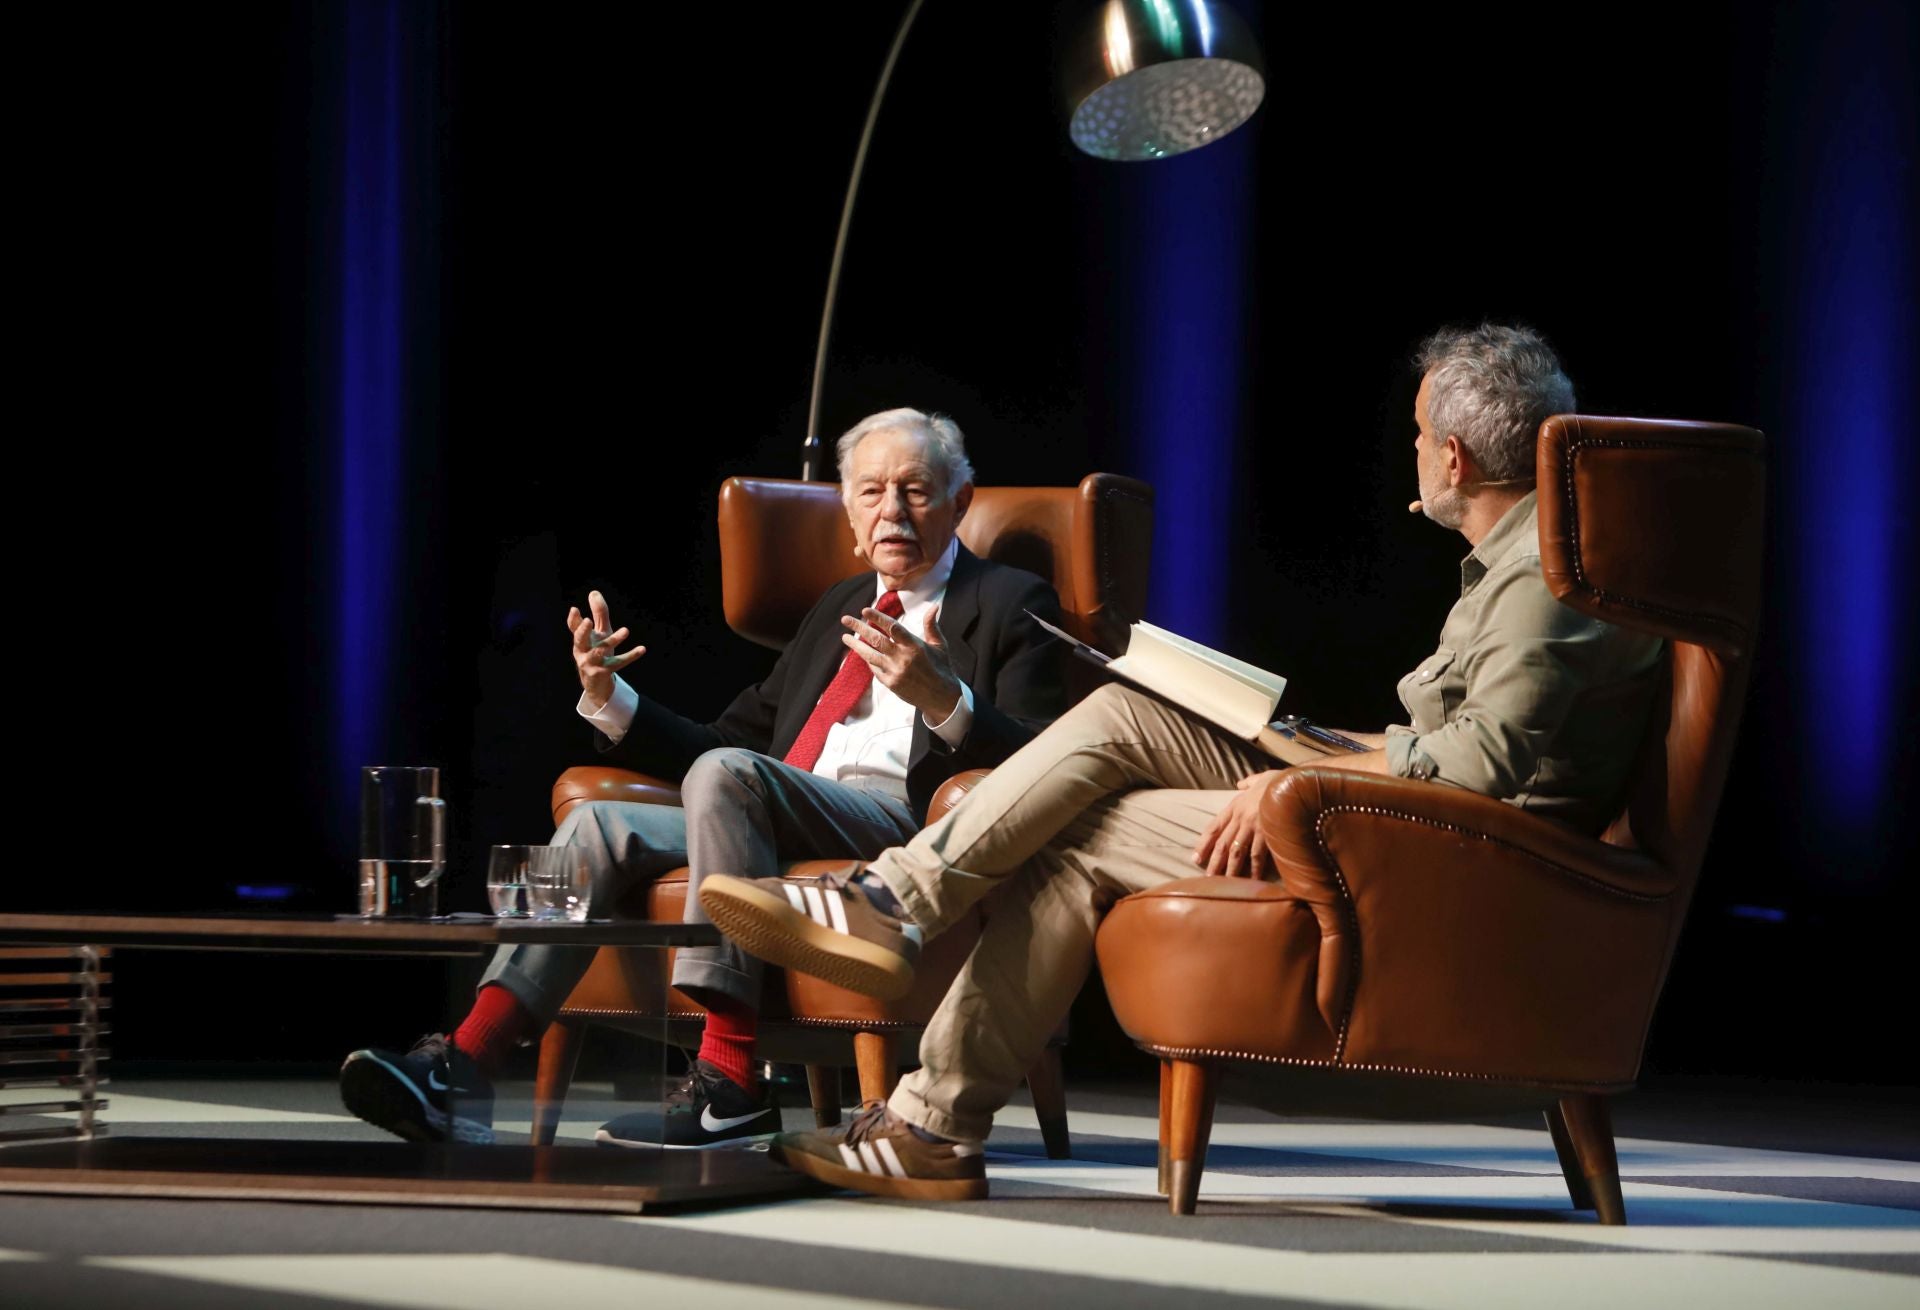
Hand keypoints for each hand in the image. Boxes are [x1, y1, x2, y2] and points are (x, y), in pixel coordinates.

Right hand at [567, 589, 645, 711]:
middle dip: (583, 630)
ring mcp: (592, 663)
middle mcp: (583, 651)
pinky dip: (630, 656)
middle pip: (580, 640)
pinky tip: (642, 649)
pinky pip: (618, 663)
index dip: (573, 619)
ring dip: (613, 640)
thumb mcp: (600, 633)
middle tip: (588, 621)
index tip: (575, 609)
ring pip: (600, 650)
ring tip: (626, 630)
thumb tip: (594, 592)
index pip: (574, 628)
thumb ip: (598, 614)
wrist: (596, 684)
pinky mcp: (603, 672)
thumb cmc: (597, 653)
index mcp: (581, 640)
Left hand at [841, 604, 961, 721]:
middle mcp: (902, 658)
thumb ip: (931, 626)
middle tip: (845, 619)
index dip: (877, 618)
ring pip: (870, 656)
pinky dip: (869, 660)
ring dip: (856, 645)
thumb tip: (934, 606)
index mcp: (914, 646)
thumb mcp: (939, 645)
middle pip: (876, 640)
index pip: (892, 627)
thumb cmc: (941, 667)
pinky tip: (864, 654)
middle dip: (859, 628)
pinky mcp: (890, 683)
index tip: (864, 610)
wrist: (941, 697)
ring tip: (845, 637)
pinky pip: (875, 669)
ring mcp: (894, 672)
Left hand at [1193, 770, 1285, 877]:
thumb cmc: (1278, 781)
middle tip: (1208, 878)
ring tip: (1225, 884)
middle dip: (1214, 862)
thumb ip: (1248, 783)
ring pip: (1236, 853)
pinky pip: (1257, 856)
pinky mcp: (1267, 834)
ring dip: (1230, 870)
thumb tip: (1241, 784)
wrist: (1293, 783)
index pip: (1213, 827)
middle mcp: (1240, 818)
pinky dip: (1255, 870)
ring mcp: (1253, 827)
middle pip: (1222, 844)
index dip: (1203, 844)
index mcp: (1235, 805)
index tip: (1196, 857)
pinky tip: (1252, 881)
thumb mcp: (1259, 779)